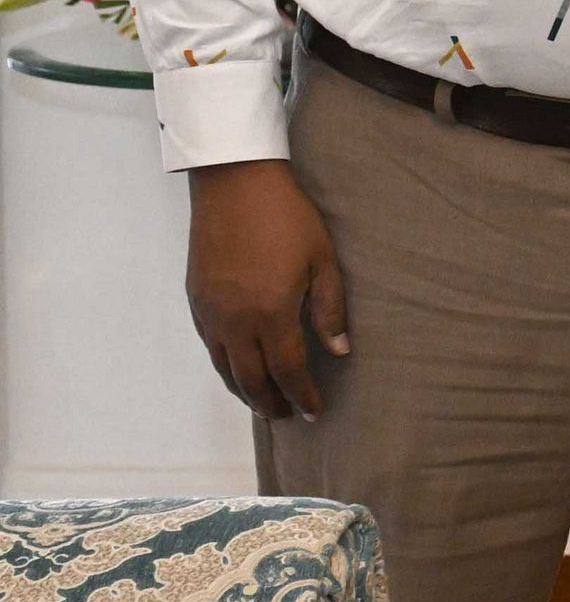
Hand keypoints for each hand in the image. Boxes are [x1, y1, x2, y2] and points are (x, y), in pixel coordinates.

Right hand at [186, 160, 348, 418]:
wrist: (234, 186)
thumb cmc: (287, 218)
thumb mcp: (323, 260)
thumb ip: (330, 309)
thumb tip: (340, 351)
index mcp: (271, 313)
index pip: (287, 369)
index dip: (301, 394)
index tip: (314, 411)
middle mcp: (235, 321)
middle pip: (251, 378)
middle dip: (271, 402)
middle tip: (287, 415)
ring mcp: (210, 313)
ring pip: (225, 367)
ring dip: (245, 390)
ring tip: (264, 403)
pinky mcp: (196, 301)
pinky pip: (210, 347)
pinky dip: (225, 367)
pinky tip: (238, 369)